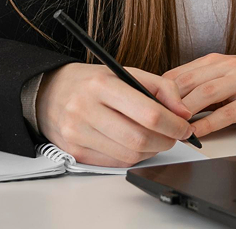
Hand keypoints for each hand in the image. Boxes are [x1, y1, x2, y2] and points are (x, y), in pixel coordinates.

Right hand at [35, 62, 194, 167]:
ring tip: (158, 138)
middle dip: (166, 140)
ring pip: (129, 154)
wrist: (49, 93)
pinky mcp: (74, 153)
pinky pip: (114, 163)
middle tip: (176, 135)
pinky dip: (134, 157)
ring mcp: (77, 134)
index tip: (185, 126)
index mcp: (102, 86)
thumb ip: (162, 88)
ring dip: (152, 150)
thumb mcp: (127, 72)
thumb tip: (184, 113)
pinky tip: (138, 145)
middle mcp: (85, 110)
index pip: (148, 113)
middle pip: (139, 138)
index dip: (173, 124)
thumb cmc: (93, 82)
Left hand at [162, 53, 235, 137]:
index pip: (181, 73)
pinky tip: (197, 133)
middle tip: (154, 120)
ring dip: (186, 112)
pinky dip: (209, 124)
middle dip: (169, 102)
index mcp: (217, 60)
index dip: (161, 91)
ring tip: (173, 128)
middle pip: (191, 82)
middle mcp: (230, 66)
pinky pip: (228, 113)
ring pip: (207, 94)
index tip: (148, 106)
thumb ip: (198, 84)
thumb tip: (163, 101)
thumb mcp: (222, 76)